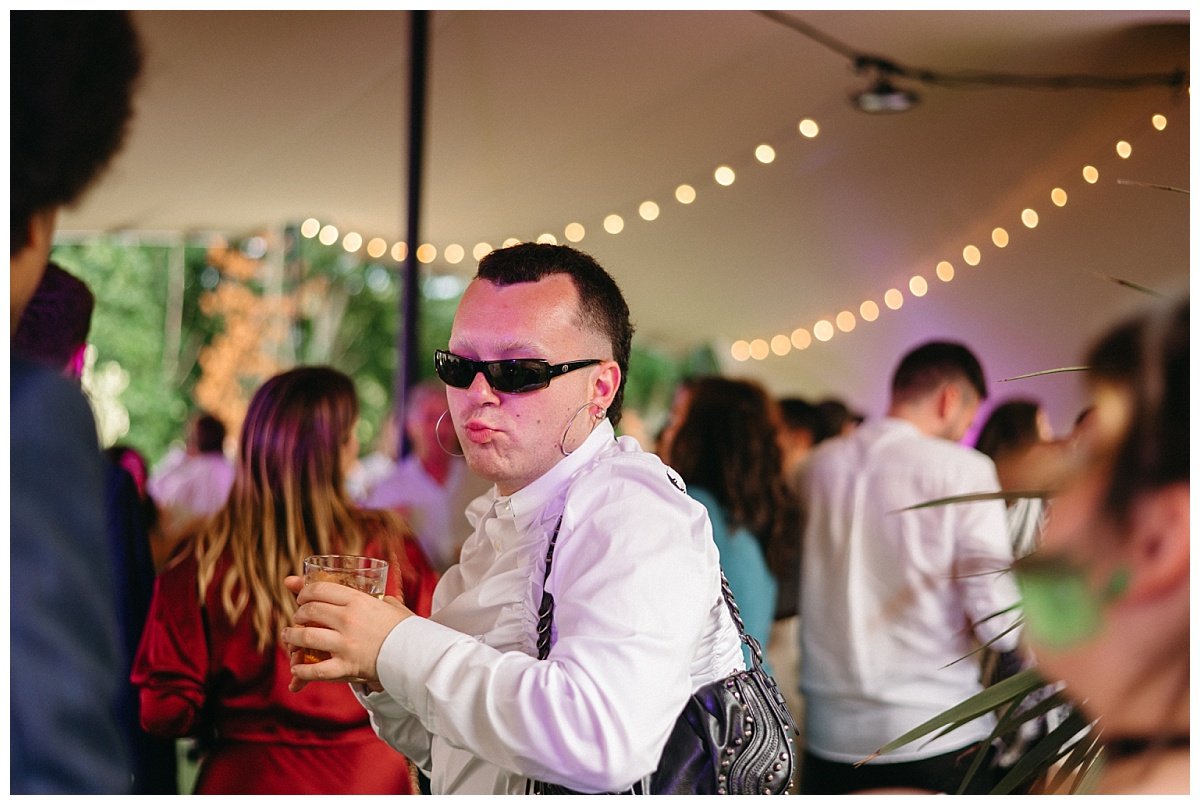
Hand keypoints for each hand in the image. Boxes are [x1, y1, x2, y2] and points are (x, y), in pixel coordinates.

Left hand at [282, 575, 413, 692]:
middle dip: (298, 613)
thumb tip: (376, 597)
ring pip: (306, 637)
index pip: (320, 589)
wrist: (418, 654)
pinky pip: (316, 670)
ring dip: (292, 637)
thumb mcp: (392, 605)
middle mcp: (348, 619)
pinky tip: (296, 668)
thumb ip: (379, 600)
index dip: (305, 591)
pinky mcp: (346, 666)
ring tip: (289, 637)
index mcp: (359, 600)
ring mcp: (345, 643)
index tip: (302, 596)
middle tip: (297, 617)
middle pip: (310, 610)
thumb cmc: (408, 629)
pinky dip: (302, 671)